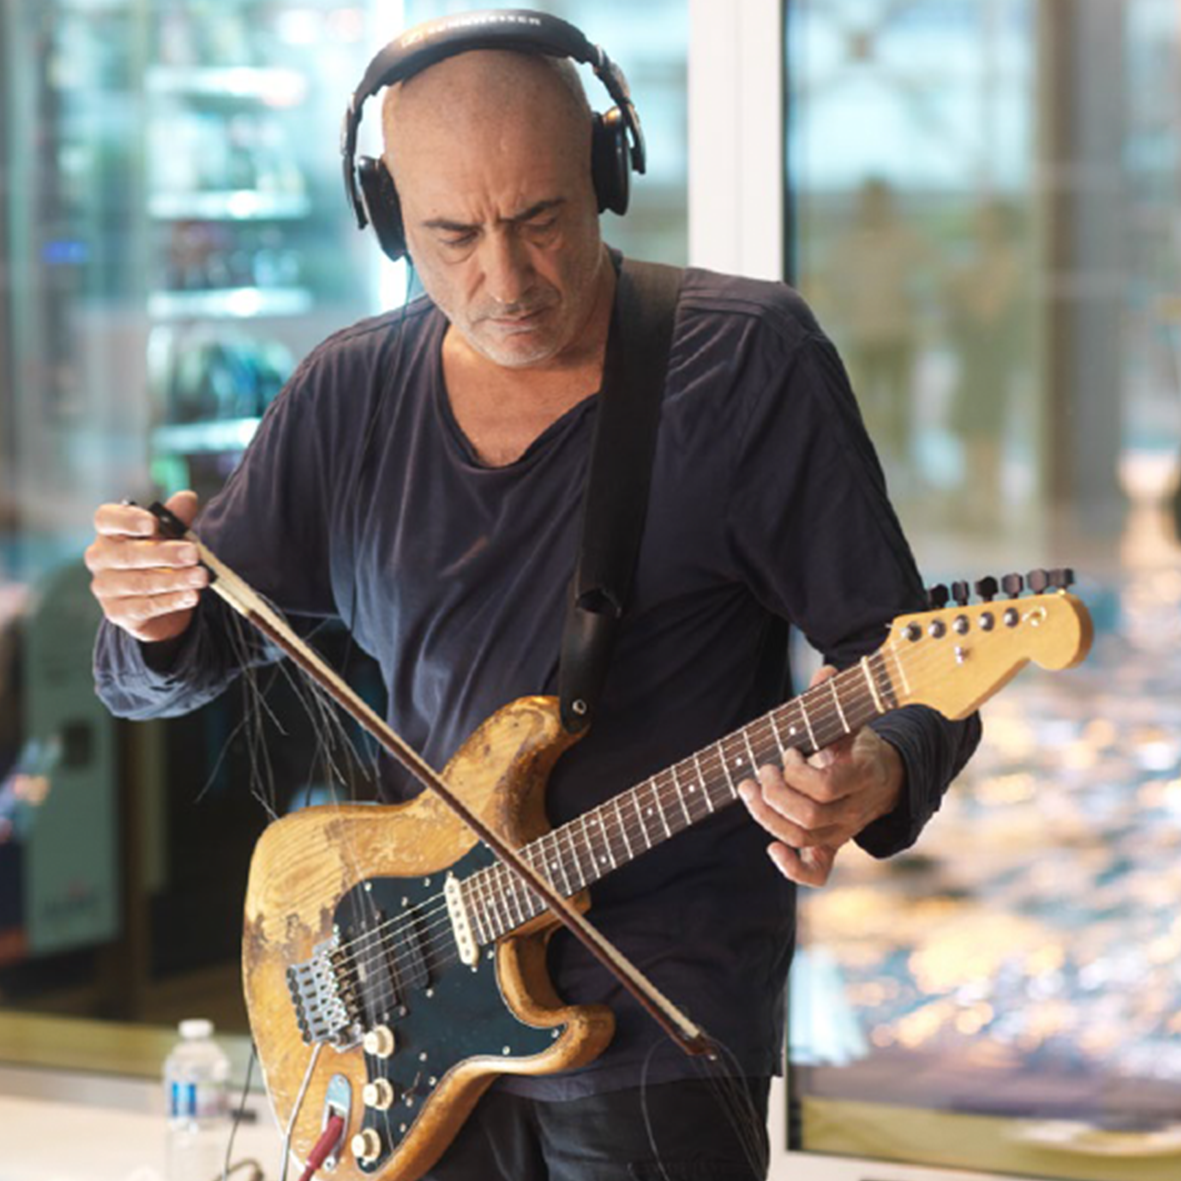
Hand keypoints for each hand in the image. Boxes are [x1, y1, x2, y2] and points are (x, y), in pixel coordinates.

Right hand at [85, 490, 206, 642]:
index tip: (153, 524)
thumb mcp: (170, 536)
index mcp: (110, 532)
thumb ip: (176, 518)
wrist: (161, 601)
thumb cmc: (161, 559)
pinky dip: (171, 601)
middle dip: (165, 554)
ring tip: (201, 577)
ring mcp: (106, 587)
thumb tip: (187, 497)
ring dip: (175, 580)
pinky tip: (191, 596)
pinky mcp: (117, 612)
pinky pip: (145, 607)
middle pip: (128, 554)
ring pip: (141, 583)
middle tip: (194, 553)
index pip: (106, 519)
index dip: (128, 520)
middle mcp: (101, 558)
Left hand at [737, 664, 904, 887]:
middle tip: (761, 771)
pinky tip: (771, 849)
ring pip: (804, 840)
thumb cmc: (855, 743)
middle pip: (810, 818)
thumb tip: (826, 672)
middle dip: (775, 794)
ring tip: (749, 789)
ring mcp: (843, 832)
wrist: (882, 778)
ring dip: (767, 818)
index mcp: (862, 775)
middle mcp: (854, 810)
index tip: (788, 752)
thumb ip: (833, 698)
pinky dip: (791, 869)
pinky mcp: (832, 848)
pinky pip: (817, 874)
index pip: (827, 786)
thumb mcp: (850, 719)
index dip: (799, 773)